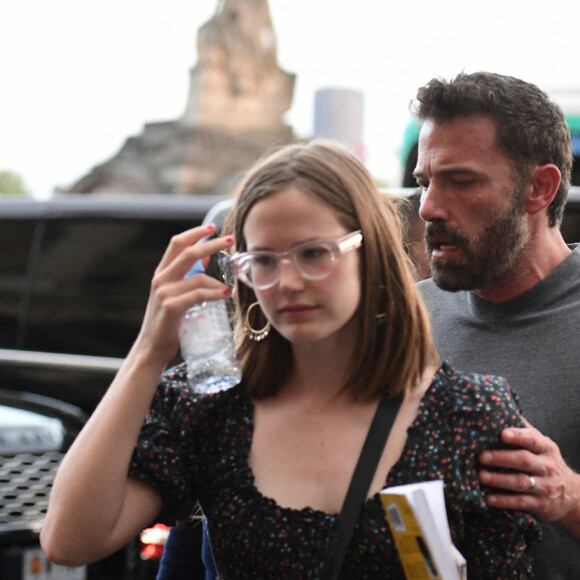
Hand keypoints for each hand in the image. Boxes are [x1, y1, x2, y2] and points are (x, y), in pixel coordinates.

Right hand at [135, 224, 234, 364]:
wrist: (152, 348)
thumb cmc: (167, 322)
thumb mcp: (175, 294)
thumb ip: (187, 276)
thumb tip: (206, 258)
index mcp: (161, 274)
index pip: (176, 244)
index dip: (194, 233)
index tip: (212, 227)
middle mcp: (160, 280)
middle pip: (188, 253)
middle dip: (211, 244)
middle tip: (230, 240)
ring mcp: (164, 293)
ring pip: (198, 277)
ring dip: (217, 281)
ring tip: (227, 289)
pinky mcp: (172, 307)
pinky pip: (199, 294)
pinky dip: (215, 293)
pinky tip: (225, 294)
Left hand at [478, 420, 579, 534]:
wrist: (572, 495)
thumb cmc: (545, 462)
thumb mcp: (541, 445)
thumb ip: (523, 430)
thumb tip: (499, 408)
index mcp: (545, 448)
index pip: (533, 439)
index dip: (517, 436)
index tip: (501, 433)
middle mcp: (547, 467)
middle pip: (524, 460)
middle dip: (501, 458)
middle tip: (480, 456)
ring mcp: (545, 487)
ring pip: (520, 482)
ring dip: (498, 479)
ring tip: (480, 475)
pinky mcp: (540, 505)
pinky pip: (521, 502)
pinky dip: (503, 500)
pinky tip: (488, 498)